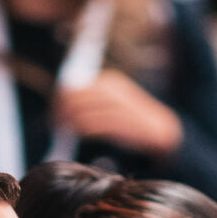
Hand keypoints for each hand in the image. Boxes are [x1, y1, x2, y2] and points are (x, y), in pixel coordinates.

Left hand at [53, 70, 183, 158]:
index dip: (59, 100)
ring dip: (69, 122)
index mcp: (109, 81)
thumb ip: (93, 103)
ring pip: (81, 110)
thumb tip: (63, 108)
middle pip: (74, 96)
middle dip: (60, 111)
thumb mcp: (114, 104)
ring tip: (64, 133)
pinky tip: (79, 135)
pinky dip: (82, 130)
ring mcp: (118, 104)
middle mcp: (112, 89)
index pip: (74, 86)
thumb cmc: (133, 122)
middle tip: (54, 126)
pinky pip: (93, 124)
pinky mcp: (122, 121)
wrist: (163, 131)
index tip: (53, 115)